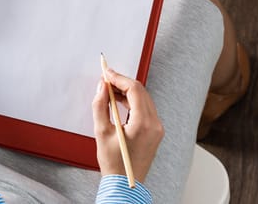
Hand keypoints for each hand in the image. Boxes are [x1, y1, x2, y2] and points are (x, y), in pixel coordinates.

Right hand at [92, 68, 163, 182]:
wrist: (125, 184)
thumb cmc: (114, 164)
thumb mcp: (101, 132)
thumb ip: (100, 105)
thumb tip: (102, 87)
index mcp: (144, 124)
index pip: (134, 90)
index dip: (119, 78)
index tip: (107, 74)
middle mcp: (155, 124)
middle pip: (141, 92)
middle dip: (123, 82)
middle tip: (107, 79)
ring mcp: (157, 128)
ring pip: (144, 99)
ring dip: (128, 91)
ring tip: (110, 89)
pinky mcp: (155, 131)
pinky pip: (145, 108)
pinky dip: (133, 101)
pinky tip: (119, 101)